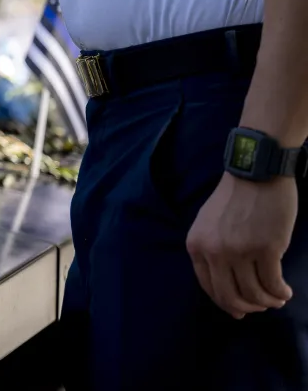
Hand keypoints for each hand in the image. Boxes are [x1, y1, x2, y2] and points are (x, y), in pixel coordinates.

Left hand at [186, 172, 296, 318]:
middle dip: (248, 307)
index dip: (226, 303)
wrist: (256, 172)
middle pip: (230, 296)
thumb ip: (214, 252)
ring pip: (253, 293)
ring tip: (278, 298)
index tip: (240, 310)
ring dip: (268, 301)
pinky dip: (280, 292)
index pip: (208, 287)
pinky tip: (285, 291)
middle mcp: (214, 251)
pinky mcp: (265, 249)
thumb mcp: (210, 224)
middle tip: (263, 306)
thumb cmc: (236, 198)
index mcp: (196, 245)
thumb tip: (228, 289)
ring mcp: (239, 251)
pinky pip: (272, 283)